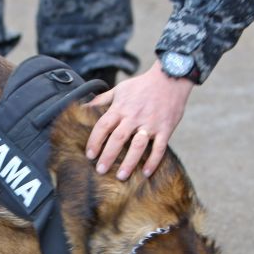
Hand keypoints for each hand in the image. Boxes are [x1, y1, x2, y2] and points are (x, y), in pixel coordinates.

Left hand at [85, 60, 193, 179]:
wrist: (171, 77)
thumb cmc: (142, 85)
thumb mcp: (120, 89)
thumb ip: (102, 100)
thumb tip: (83, 108)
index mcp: (121, 108)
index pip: (103, 126)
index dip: (95, 141)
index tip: (90, 154)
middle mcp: (134, 116)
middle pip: (118, 138)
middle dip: (108, 156)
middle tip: (100, 170)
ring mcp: (151, 123)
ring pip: (138, 145)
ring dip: (129, 162)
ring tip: (121, 176)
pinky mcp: (166, 128)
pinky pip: (159, 147)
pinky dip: (153, 161)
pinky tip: (146, 173)